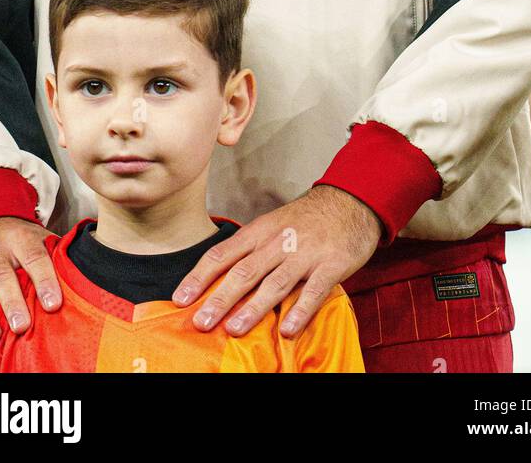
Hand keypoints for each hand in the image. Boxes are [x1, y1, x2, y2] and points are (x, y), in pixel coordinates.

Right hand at [0, 217, 62, 346]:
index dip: (44, 280)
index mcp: (20, 238)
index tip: (53, 304)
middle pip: (1, 275)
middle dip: (11, 302)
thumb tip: (83, 276)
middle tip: (21, 325)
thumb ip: (56, 255)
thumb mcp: (38, 238)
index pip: (34, 257)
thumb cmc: (19, 241)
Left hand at [171, 184, 381, 337]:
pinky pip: (314, 290)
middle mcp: (279, 242)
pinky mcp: (332, 265)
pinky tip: (287, 329)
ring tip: (234, 329)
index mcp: (260, 231)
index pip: (223, 254)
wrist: (350, 201)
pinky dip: (300, 310)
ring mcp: (305, 254)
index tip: (180, 298)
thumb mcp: (273, 225)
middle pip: (244, 271)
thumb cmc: (306, 220)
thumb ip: (251, 250)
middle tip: (200, 321)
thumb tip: (219, 279)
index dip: (200, 276)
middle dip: (220, 298)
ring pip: (275, 282)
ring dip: (253, 308)